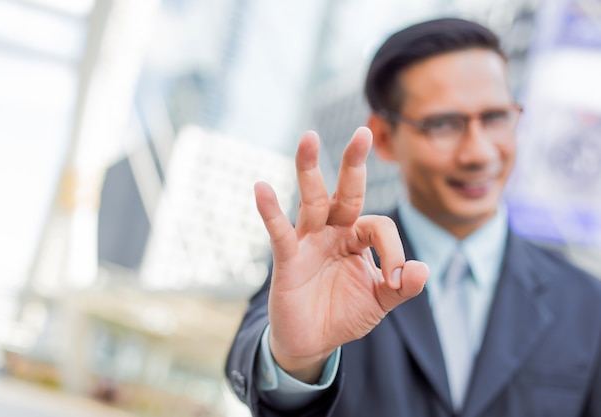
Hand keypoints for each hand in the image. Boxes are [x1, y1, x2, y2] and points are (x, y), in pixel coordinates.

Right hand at [254, 127, 428, 382]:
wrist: (312, 342)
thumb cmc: (344, 314)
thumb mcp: (380, 301)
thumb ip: (403, 287)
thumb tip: (421, 269)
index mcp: (357, 238)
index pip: (379, 226)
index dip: (394, 250)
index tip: (397, 280)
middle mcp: (333, 232)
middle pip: (344, 192)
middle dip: (353, 163)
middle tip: (363, 133)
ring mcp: (308, 242)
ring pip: (311, 200)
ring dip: (309, 169)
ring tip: (309, 137)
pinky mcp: (287, 260)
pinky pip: (279, 233)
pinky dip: (270, 212)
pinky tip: (261, 189)